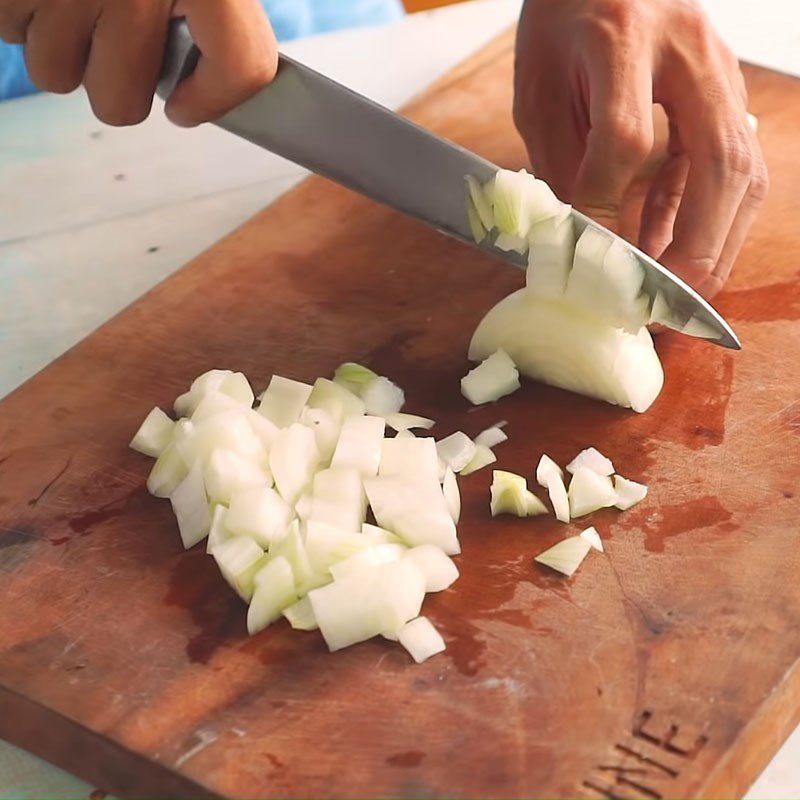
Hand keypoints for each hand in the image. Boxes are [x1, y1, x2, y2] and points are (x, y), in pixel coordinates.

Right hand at [0, 0, 277, 126]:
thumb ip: (220, 12)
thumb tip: (191, 98)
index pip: (240, 63)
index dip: (214, 99)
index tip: (187, 104)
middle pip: (120, 103)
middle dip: (117, 82)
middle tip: (119, 41)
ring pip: (57, 74)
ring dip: (65, 49)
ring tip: (77, 0)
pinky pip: (11, 31)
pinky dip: (24, 13)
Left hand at [513, 0, 768, 297]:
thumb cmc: (562, 26)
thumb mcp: (540, 88)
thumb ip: (560, 160)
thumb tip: (580, 237)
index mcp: (622, 37)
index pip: (624, 137)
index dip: (606, 206)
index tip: (587, 257)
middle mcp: (689, 53)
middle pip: (717, 162)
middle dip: (696, 247)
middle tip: (666, 305)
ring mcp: (720, 74)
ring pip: (742, 173)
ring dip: (715, 245)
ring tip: (677, 296)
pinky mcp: (727, 97)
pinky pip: (730, 169)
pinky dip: (705, 220)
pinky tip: (673, 254)